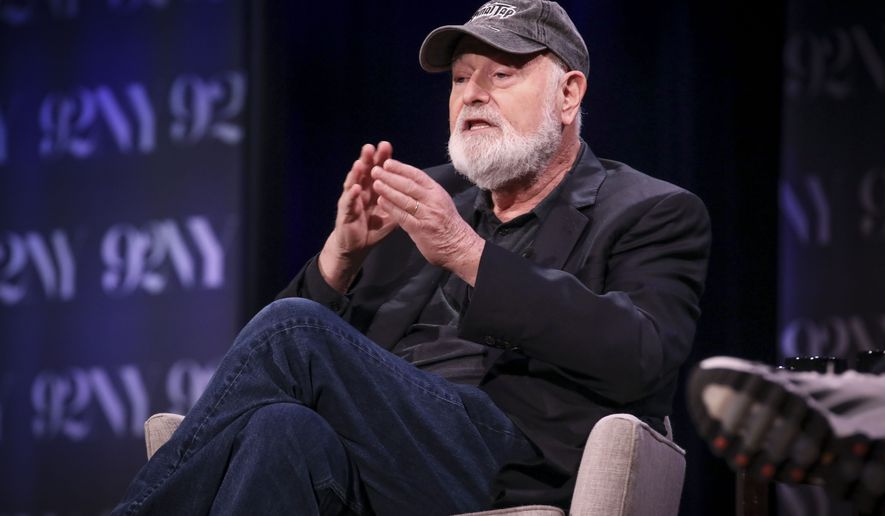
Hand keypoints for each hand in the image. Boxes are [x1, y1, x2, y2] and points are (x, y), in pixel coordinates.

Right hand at [318, 141, 396, 291]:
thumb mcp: (390, 215)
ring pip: (354, 183)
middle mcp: (361, 192)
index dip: (381, 159)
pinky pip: (349, 203)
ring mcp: (351, 201)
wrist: (357, 246)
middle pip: (365, 172)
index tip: (387, 146)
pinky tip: (356, 187)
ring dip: (357, 173)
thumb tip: (415, 195)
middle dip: (369, 159)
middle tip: (373, 146)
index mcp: (373, 190)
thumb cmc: (372, 228)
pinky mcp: (345, 213)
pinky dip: (352, 195)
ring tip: (362, 162)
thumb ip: (399, 203)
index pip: (378, 171)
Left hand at [371, 158, 484, 285]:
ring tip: (375, 183)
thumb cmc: (447, 224)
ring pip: (404, 199)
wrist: (460, 247)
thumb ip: (426, 193)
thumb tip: (408, 181)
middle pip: (409, 185)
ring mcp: (427, 215)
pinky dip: (391, 208)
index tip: (387, 162)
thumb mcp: (441, 202)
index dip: (401, 168)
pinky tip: (381, 202)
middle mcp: (433, 201)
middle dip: (390, 176)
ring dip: (388, 190)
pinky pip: (403, 216)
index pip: (417, 176)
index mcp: (437, 192)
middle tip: (376, 170)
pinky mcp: (421, 229)